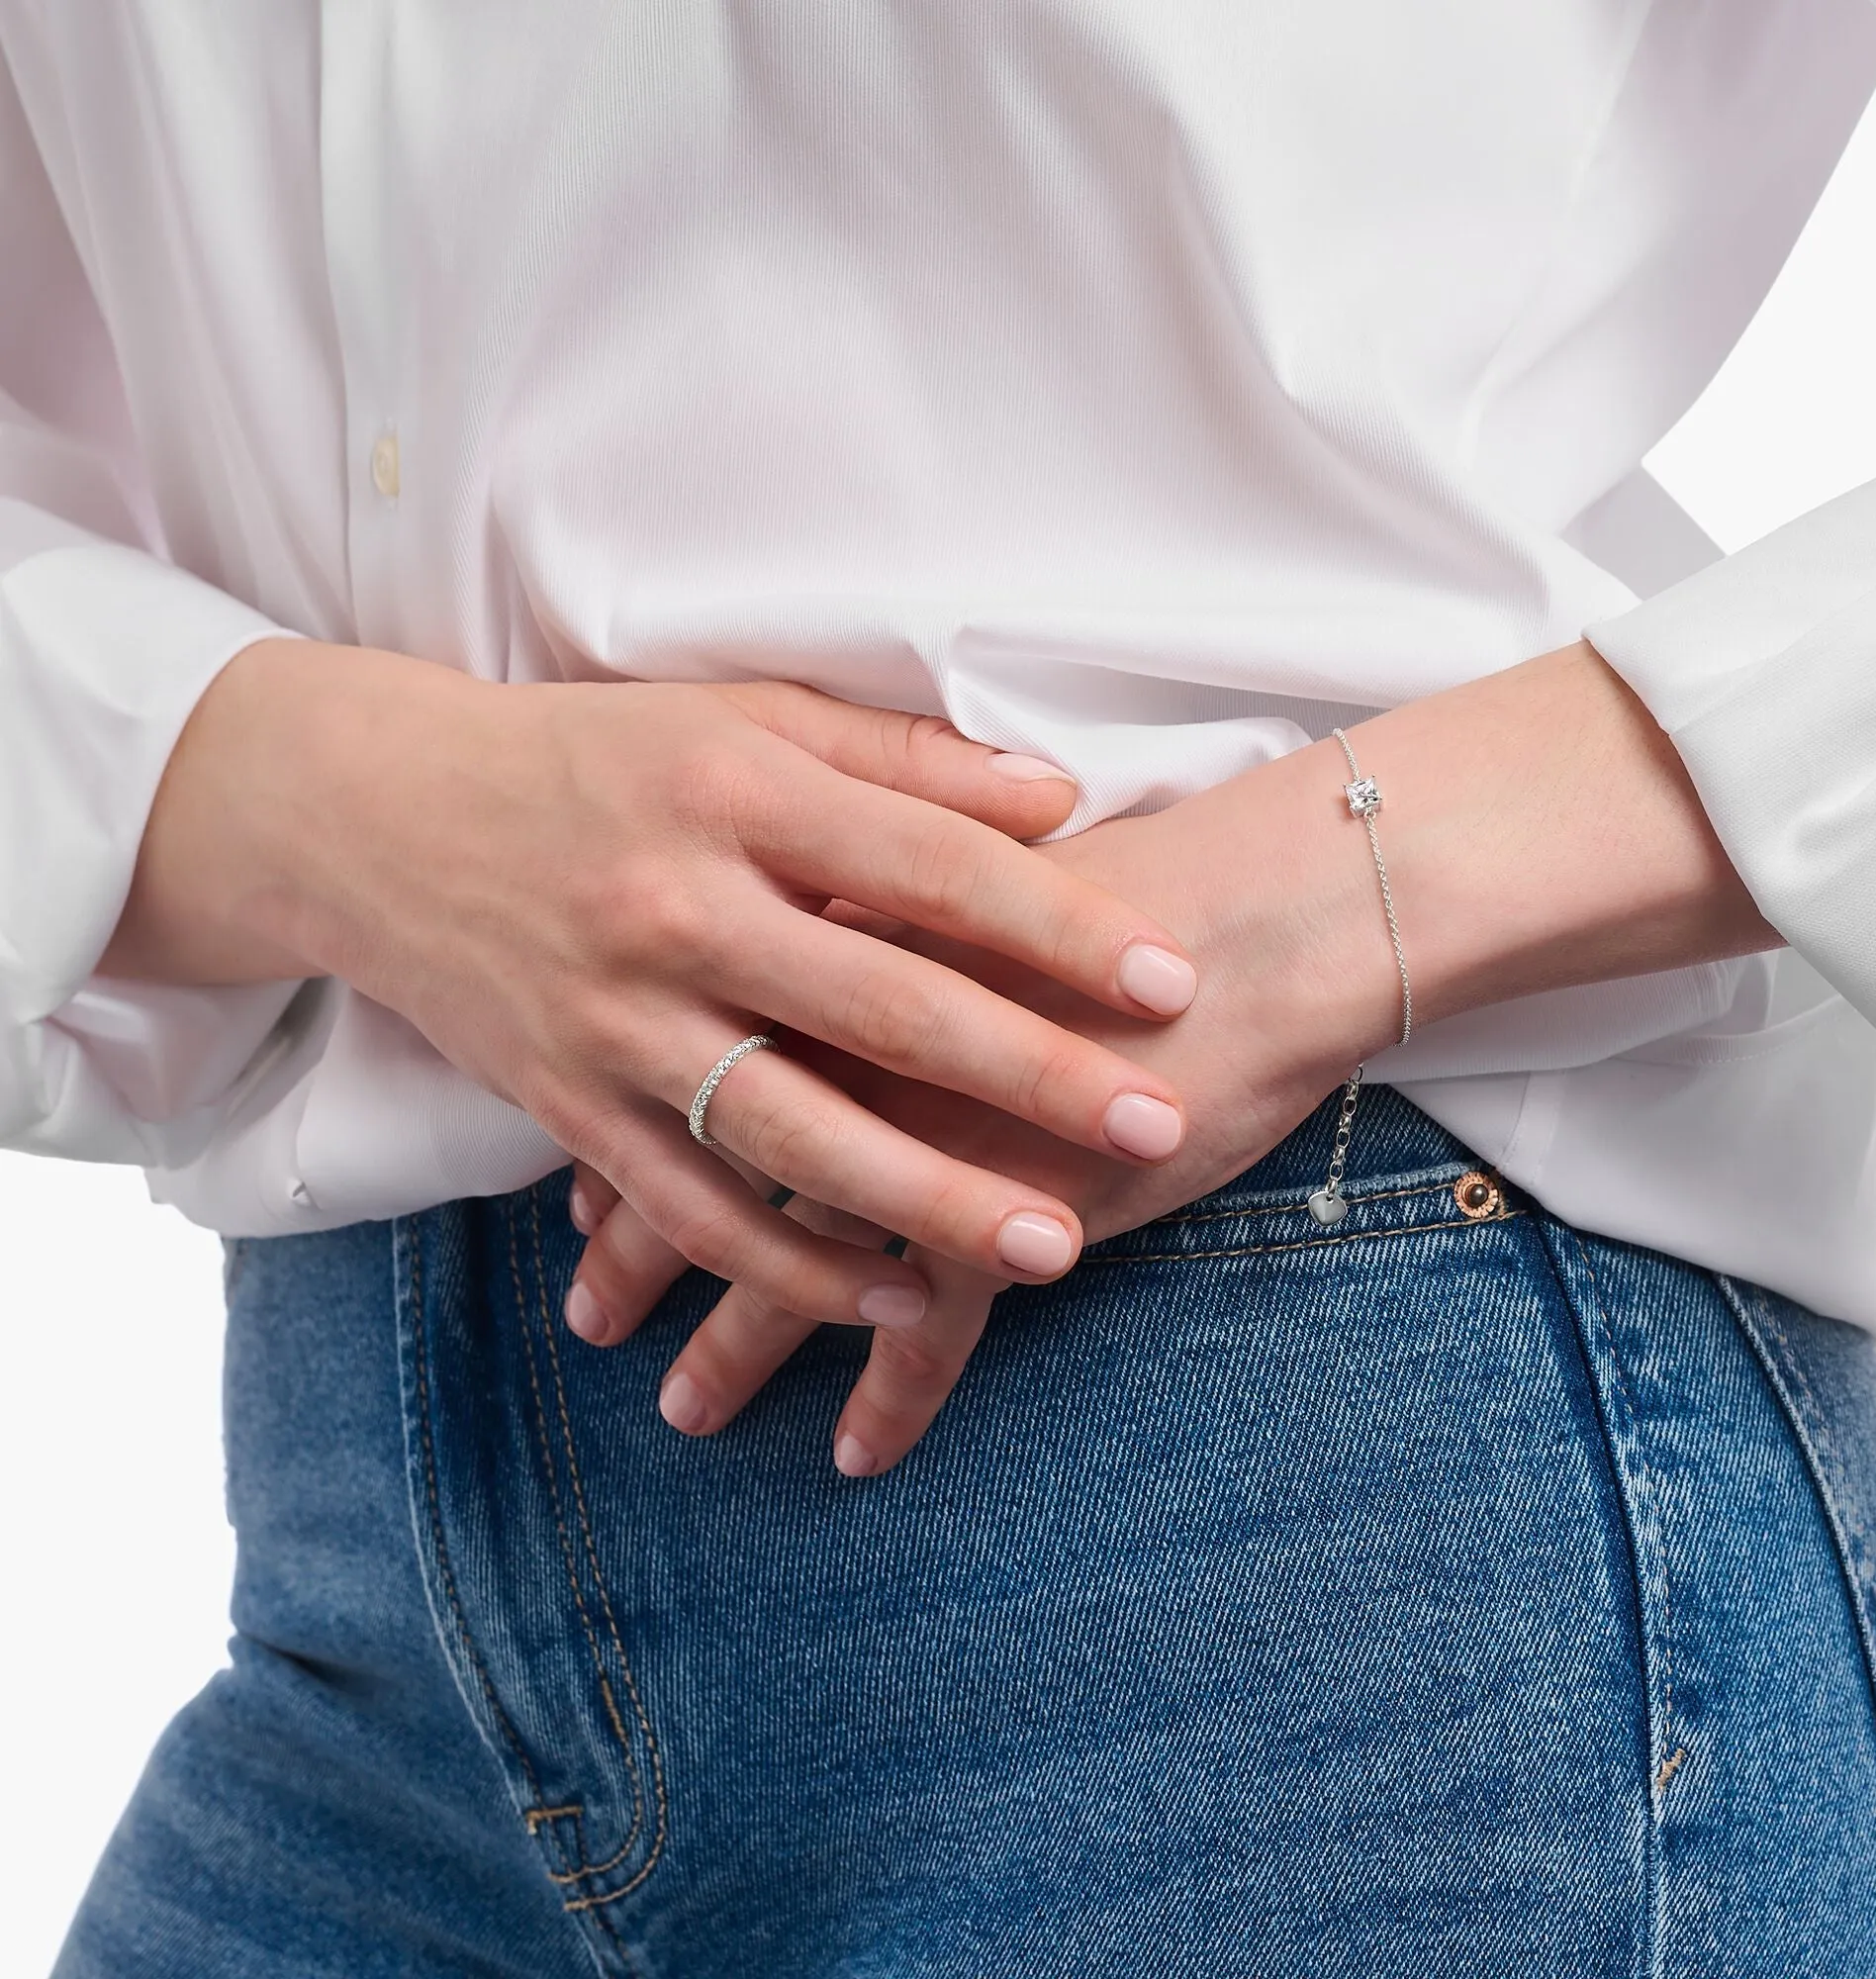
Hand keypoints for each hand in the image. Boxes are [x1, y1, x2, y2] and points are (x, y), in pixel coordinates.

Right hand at [102, 640, 1207, 1325]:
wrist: (377, 818)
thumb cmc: (591, 757)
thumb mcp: (739, 719)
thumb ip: (901, 760)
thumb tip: (1058, 798)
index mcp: (736, 791)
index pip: (930, 867)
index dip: (1061, 927)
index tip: (1170, 982)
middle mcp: (678, 908)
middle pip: (881, 1007)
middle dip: (1032, 1076)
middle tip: (1157, 1124)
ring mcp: (616, 1019)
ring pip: (793, 1134)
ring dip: (930, 1200)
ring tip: (1054, 1246)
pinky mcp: (568, 1107)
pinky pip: (694, 1210)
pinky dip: (792, 1268)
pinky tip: (896, 1300)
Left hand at [564, 641, 1779, 1470]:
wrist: (1274, 912)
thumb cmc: (1141, 880)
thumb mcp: (984, 865)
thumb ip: (880, 904)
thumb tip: (815, 931)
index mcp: (833, 951)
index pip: (695, 1053)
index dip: (627, 1129)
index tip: (580, 1196)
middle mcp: (850, 1048)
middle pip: (713, 1165)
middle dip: (642, 1249)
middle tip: (590, 1316)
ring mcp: (925, 1137)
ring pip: (792, 1262)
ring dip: (734, 1347)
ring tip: (682, 1408)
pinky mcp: (1013, 1213)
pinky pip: (932, 1331)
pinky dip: (896, 1398)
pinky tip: (858, 1454)